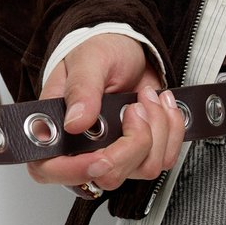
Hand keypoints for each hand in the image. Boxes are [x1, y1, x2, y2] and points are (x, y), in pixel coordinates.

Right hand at [27, 33, 185, 191]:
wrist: (130, 49)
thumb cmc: (101, 51)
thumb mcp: (88, 61)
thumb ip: (81, 90)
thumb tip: (75, 122)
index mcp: (55, 130)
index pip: (53, 170)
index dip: (78, 171)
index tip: (102, 156)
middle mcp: (84, 150)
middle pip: (109, 175)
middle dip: (133, 141)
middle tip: (134, 107)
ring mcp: (116, 155)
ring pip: (145, 168)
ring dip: (157, 129)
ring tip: (148, 98)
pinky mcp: (143, 153)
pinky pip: (166, 158)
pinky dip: (172, 130)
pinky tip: (162, 106)